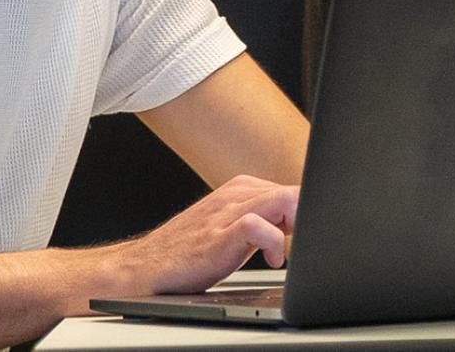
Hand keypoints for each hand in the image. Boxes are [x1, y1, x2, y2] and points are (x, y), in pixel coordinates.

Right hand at [103, 174, 298, 297]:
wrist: (146, 267)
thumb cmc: (192, 251)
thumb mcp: (234, 228)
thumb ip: (265, 220)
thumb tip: (301, 225)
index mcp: (243, 188)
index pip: (294, 189)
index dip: (308, 214)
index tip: (307, 237)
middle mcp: (237, 194)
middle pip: (295, 191)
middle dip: (307, 220)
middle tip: (301, 245)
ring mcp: (227, 212)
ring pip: (282, 200)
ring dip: (296, 227)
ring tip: (288, 251)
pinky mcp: (219, 234)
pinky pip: (258, 226)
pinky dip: (273, 243)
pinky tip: (271, 260)